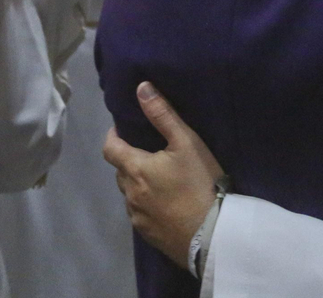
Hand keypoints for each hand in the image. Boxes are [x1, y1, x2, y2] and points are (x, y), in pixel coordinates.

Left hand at [103, 83, 223, 265]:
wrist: (213, 235)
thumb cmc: (200, 183)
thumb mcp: (186, 142)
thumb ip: (162, 114)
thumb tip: (141, 88)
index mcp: (135, 169)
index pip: (110, 148)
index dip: (113, 136)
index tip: (123, 130)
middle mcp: (129, 194)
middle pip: (120, 171)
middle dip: (128, 160)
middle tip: (149, 154)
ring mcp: (137, 217)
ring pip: (129, 194)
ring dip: (137, 184)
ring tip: (159, 180)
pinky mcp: (147, 235)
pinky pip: (139, 214)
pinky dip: (146, 205)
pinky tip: (165, 204)